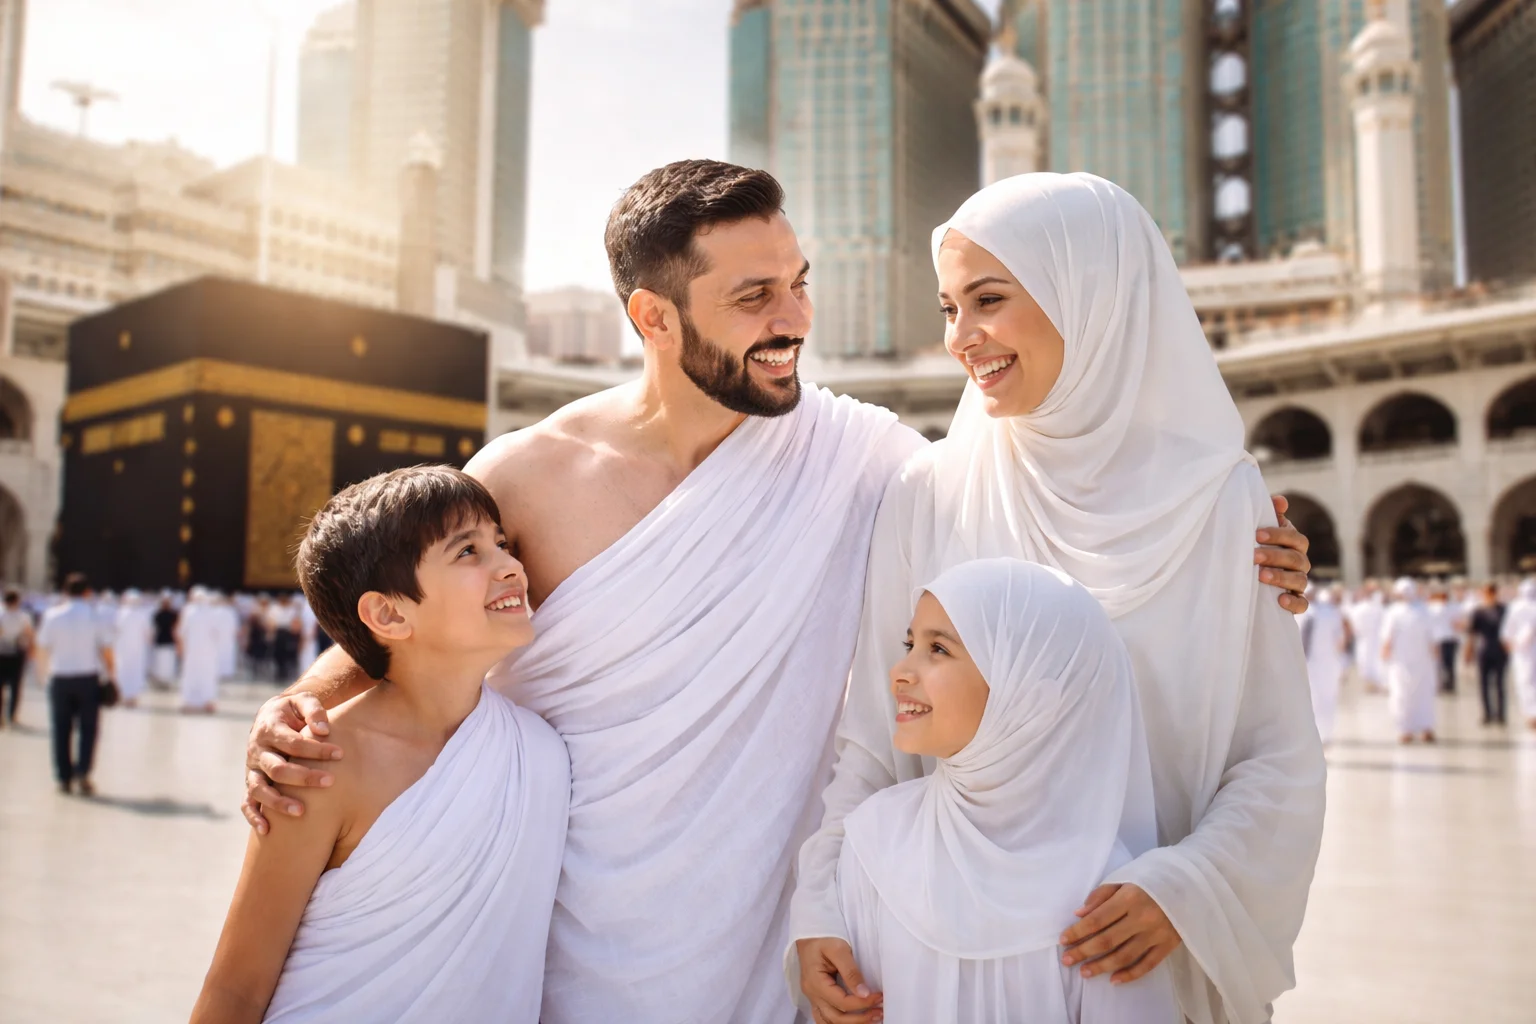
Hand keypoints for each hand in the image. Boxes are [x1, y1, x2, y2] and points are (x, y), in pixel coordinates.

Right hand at [241, 692, 342, 834]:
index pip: (293, 743)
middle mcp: (257, 751)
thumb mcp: (303, 700)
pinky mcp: (250, 782)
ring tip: (301, 811)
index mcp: (269, 729)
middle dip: (304, 777)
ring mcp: (251, 769)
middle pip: (277, 769)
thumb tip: (323, 729)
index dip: (316, 749)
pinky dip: (253, 817)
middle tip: (329, 782)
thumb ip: (313, 709)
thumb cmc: (293, 710)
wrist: (271, 715)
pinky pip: (246, 802)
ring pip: (258, 789)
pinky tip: (267, 830)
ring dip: (278, 802)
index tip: (340, 754)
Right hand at [796, 936, 882, 1023]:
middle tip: (879, 1012)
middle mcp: (812, 994)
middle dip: (860, 1018)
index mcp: (815, 982)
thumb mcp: (839, 949)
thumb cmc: (823, 938)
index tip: (879, 997)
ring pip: (830, 1021)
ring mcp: (813, 997)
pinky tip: (855, 1019)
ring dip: (851, 1023)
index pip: (842, 1002)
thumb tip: (864, 992)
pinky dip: (840, 1021)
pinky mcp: (816, 997)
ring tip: (871, 1018)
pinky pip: (825, 1017)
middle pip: (836, 1018)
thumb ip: (851, 971)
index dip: (862, 1003)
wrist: (809, 934)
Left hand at [1059, 883, 1180, 984]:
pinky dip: (1130, 974)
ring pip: (1125, 955)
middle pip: (1108, 940)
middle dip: (1084, 951)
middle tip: (1067, 960)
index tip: (1063, 940)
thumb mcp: (1125, 879)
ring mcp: (1157, 934)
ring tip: (1084, 972)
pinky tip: (1113, 979)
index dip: (1078, 931)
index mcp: (1129, 898)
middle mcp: (1142, 918)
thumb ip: (1101, 895)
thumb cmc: (1152, 879)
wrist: (1190, 884)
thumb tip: (1079, 914)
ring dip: (1102, 966)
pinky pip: (1147, 964)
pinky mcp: (1169, 945)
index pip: (1097, 919)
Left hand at [1257, 495, 1310, 614]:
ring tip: (1262, 576)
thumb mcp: (1260, 532)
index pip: (1294, 538)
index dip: (1278, 535)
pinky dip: (1294, 602)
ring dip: (1282, 577)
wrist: (1251, 581)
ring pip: (1300, 580)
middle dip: (1275, 556)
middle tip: (1254, 556)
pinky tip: (1281, 600)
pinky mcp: (1296, 602)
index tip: (1257, 535)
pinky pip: (1303, 604)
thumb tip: (1280, 500)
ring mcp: (1298, 583)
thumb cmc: (1257, 548)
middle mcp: (1299, 562)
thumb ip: (1269, 514)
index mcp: (1293, 544)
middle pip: (1296, 558)